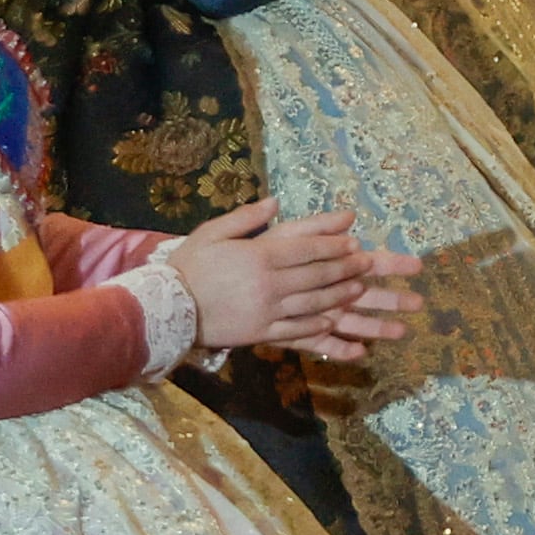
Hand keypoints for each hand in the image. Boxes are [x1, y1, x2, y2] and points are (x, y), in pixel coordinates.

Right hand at [165, 197, 424, 357]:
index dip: (334, 246)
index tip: (354, 243)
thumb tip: (274, 201)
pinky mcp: (260, 333)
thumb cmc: (188, 265)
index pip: (307, 250)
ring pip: (313, 303)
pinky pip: (296, 330)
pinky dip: (318, 325)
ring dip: (339, 296)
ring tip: (359, 290)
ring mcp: (267, 310)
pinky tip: (332, 320)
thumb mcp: (213, 232)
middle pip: (317, 275)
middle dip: (346, 269)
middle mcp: (269, 283)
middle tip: (368, 265)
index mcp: (259, 256)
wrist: (165, 307)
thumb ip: (246, 217)